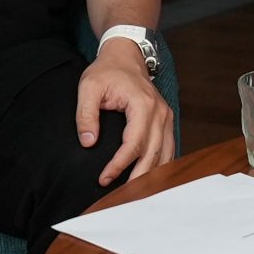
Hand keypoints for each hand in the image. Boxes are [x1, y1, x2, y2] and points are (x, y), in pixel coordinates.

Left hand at [78, 39, 174, 185]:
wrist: (126, 55)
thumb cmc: (107, 71)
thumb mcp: (89, 87)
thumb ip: (85, 115)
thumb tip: (88, 143)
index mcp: (142, 104)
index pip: (134, 143)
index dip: (119, 165)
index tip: (103, 179)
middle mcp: (160, 112)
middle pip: (153, 154)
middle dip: (138, 179)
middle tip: (121, 198)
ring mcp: (166, 117)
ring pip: (165, 155)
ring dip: (152, 176)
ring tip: (135, 195)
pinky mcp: (166, 121)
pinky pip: (168, 148)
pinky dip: (161, 166)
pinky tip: (149, 181)